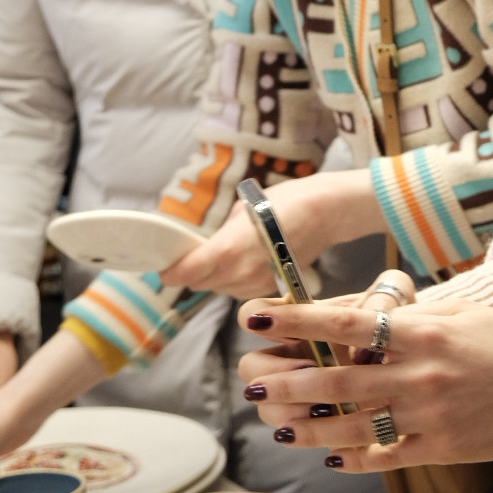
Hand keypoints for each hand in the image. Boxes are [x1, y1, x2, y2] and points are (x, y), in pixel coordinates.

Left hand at [159, 168, 385, 295]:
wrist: (328, 213)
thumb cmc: (286, 202)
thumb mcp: (244, 209)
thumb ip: (220, 234)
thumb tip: (203, 245)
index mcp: (230, 250)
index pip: (186, 274)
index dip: (171, 271)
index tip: (164, 263)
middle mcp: (241, 274)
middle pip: (199, 283)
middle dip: (190, 271)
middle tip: (188, 252)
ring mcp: (256, 285)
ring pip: (218, 288)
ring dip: (212, 275)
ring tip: (219, 252)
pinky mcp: (268, 290)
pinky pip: (237, 288)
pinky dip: (232, 277)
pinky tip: (242, 258)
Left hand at [236, 294, 492, 469]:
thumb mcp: (458, 311)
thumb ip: (410, 317)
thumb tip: (363, 318)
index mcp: (422, 331)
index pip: (346, 321)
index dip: (296, 320)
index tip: (256, 315)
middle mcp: (420, 372)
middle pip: (338, 379)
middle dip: (288, 383)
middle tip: (253, 386)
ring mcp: (429, 413)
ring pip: (353, 424)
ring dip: (309, 427)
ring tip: (279, 427)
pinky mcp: (441, 446)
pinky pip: (386, 455)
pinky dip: (354, 457)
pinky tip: (329, 455)